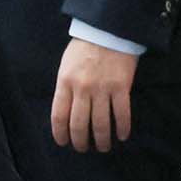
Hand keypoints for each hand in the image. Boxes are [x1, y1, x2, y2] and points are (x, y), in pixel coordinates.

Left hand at [51, 38, 136, 152]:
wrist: (107, 30)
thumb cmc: (83, 48)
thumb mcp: (65, 66)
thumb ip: (65, 88)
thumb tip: (65, 111)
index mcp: (64, 83)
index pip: (58, 116)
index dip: (60, 133)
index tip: (64, 142)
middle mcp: (81, 89)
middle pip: (78, 124)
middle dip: (80, 141)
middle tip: (83, 149)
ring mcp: (102, 89)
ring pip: (100, 123)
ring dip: (102, 139)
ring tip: (103, 147)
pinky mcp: (121, 87)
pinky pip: (122, 114)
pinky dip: (122, 128)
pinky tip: (121, 136)